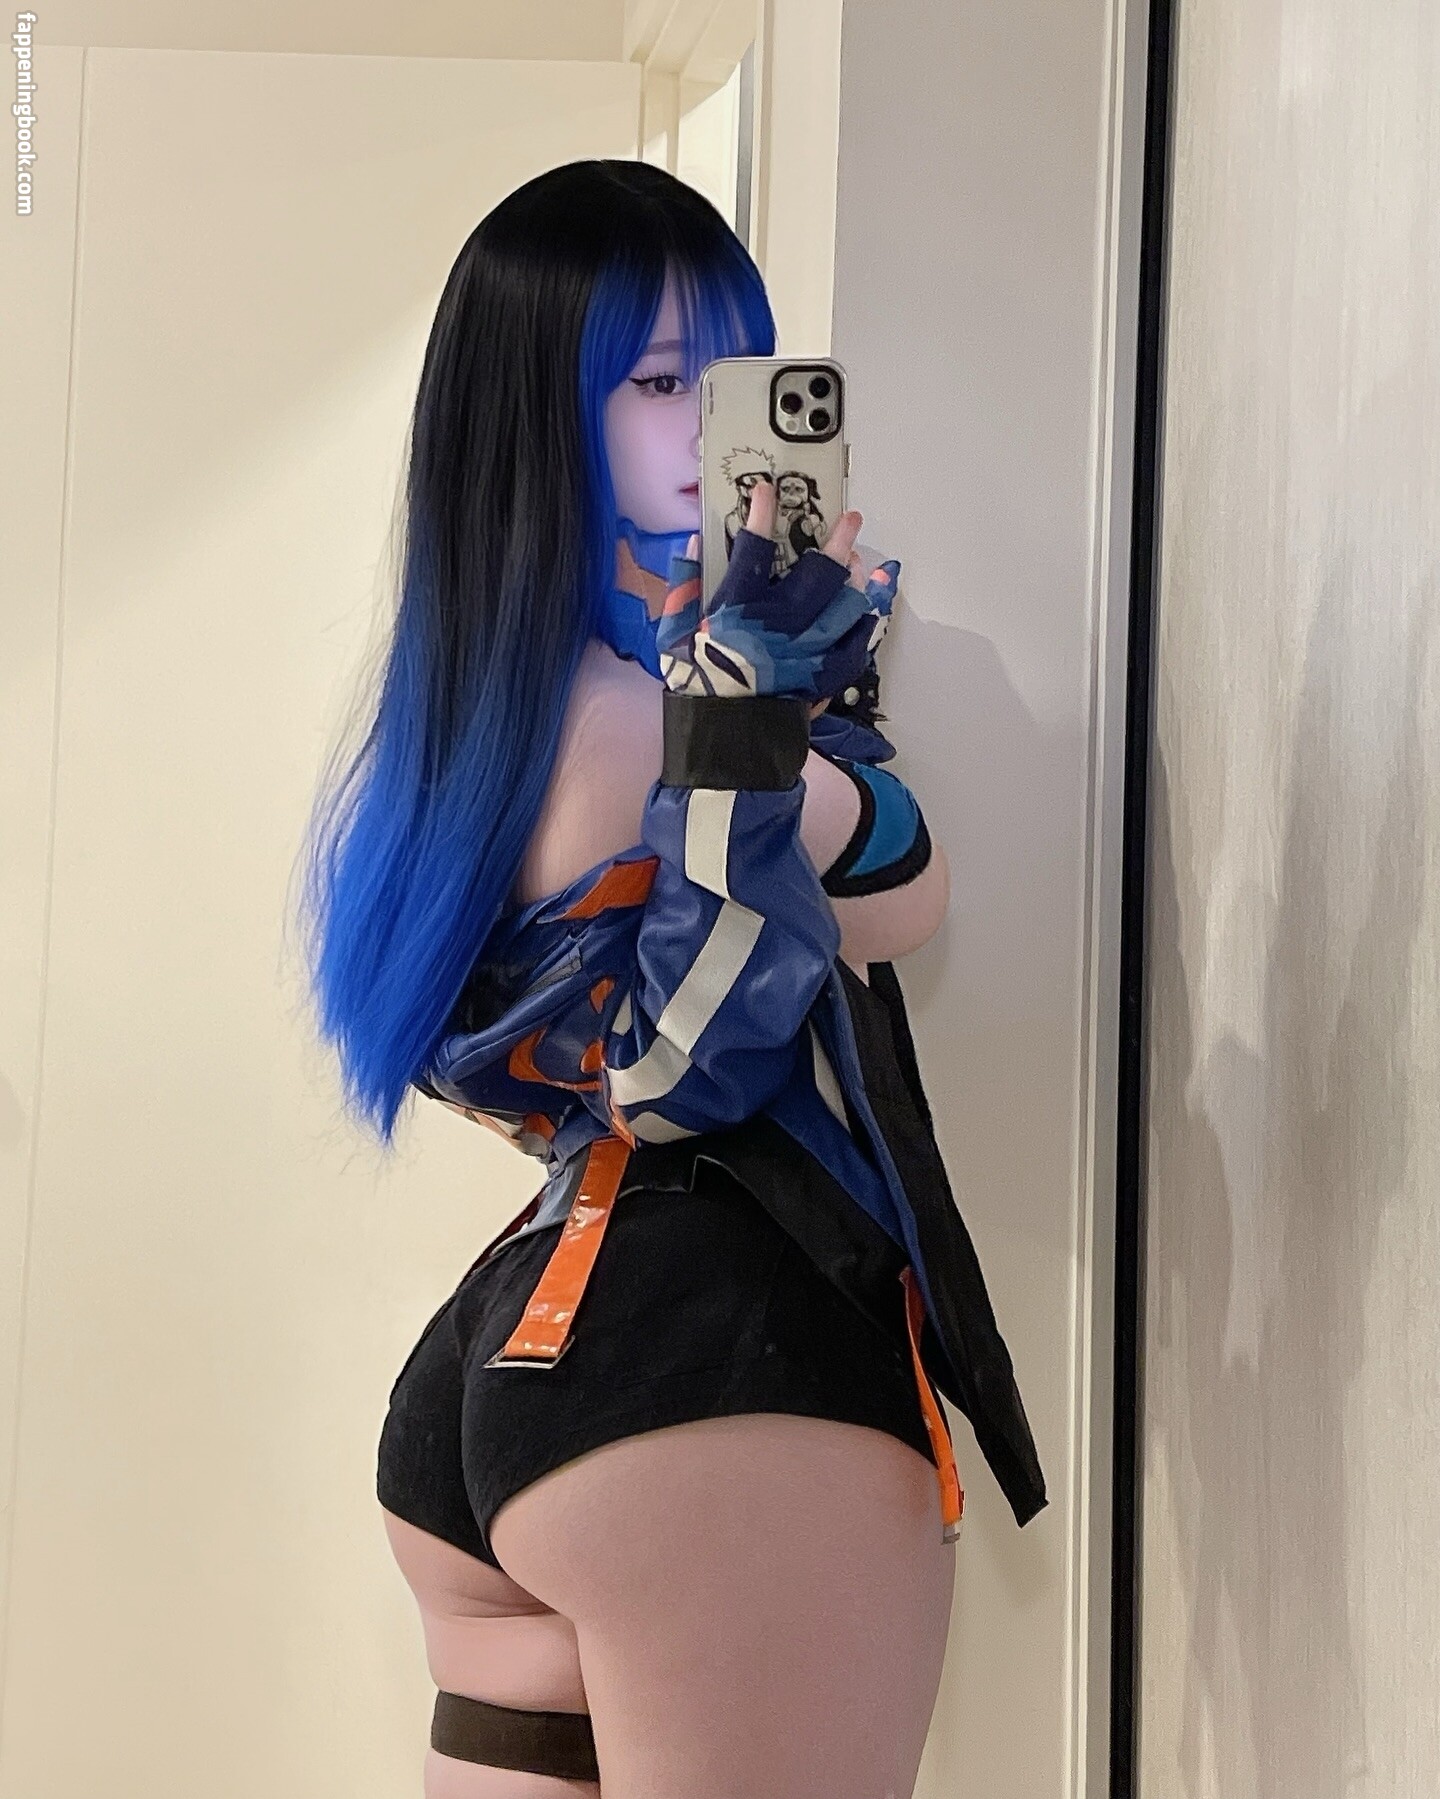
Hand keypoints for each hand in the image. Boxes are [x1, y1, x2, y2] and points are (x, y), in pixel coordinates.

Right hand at [657, 479, 887, 704]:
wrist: (724, 743)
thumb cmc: (696, 688)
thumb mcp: (672, 638)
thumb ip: (682, 588)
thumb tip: (692, 542)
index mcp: (738, 614)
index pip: (754, 552)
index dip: (762, 515)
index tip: (768, 489)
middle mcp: (778, 629)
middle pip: (820, 575)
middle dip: (838, 541)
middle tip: (850, 520)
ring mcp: (806, 654)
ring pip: (846, 607)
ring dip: (855, 581)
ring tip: (857, 563)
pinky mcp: (823, 678)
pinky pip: (856, 646)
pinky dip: (863, 625)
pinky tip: (865, 609)